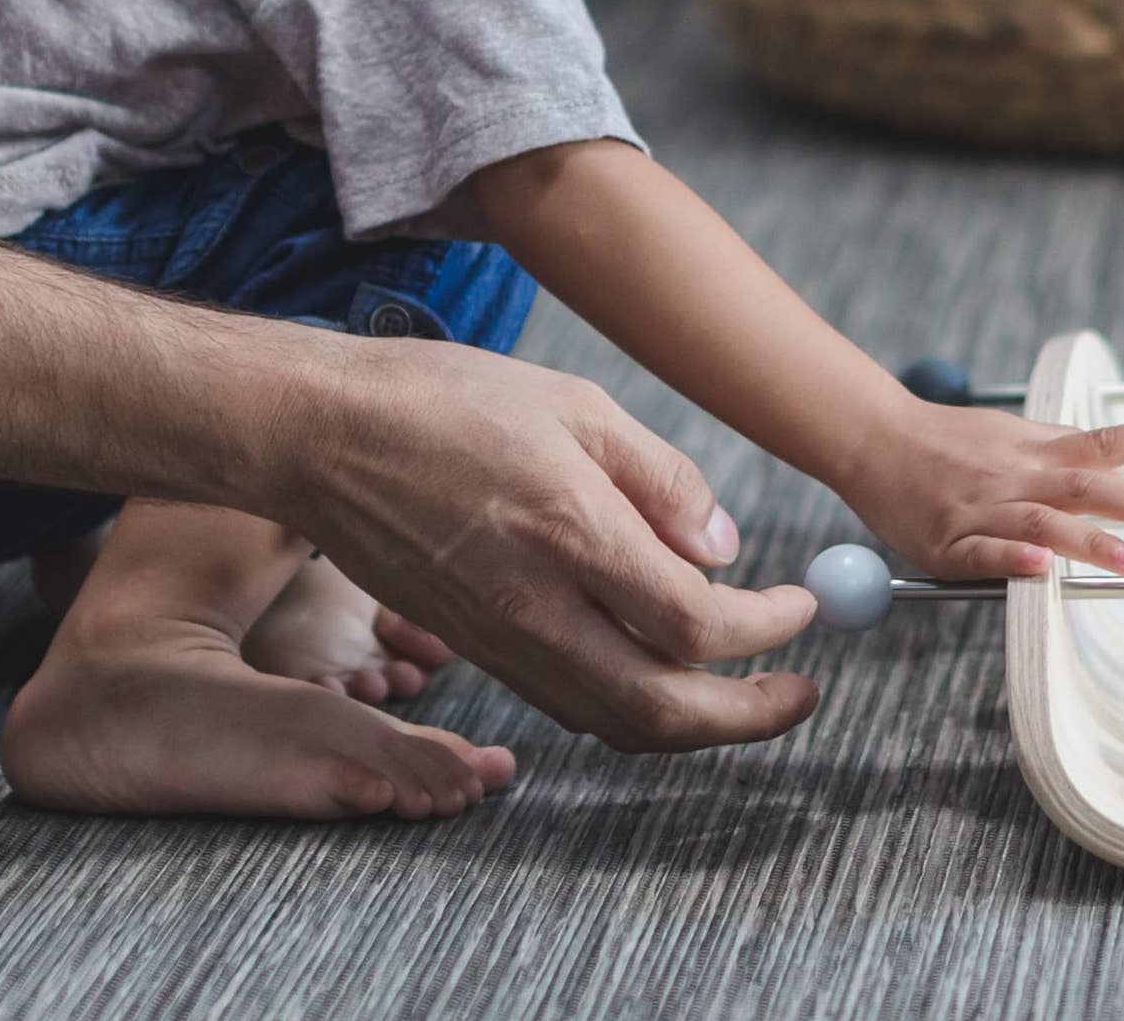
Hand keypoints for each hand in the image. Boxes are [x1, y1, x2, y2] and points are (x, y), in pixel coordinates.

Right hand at [267, 332, 825, 753]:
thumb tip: (726, 552)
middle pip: (661, 709)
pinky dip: (629, 704)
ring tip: (745, 690)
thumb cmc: (443, 401)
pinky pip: (567, 703)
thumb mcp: (575, 406)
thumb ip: (661, 482)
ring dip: (692, 722)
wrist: (320, 436)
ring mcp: (497, 641)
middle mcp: (533, 608)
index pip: (695, 623)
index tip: (803, 607)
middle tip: (803, 694)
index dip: (767, 628)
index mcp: (570, 534)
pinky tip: (659, 667)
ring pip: (613, 722)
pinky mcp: (473, 648)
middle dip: (748, 716)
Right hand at [839, 400, 1123, 583]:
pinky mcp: (948, 543)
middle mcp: (1016, 477)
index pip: (1100, 442)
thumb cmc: (944, 441)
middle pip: (1082, 486)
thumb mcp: (1007, 434)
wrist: (874, 440)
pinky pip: (984, 554)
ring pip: (1043, 523)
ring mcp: (983, 510)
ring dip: (1090, 541)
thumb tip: (1113, 457)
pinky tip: (1040, 569)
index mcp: (1033, 452)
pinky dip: (1014, 560)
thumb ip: (1057, 451)